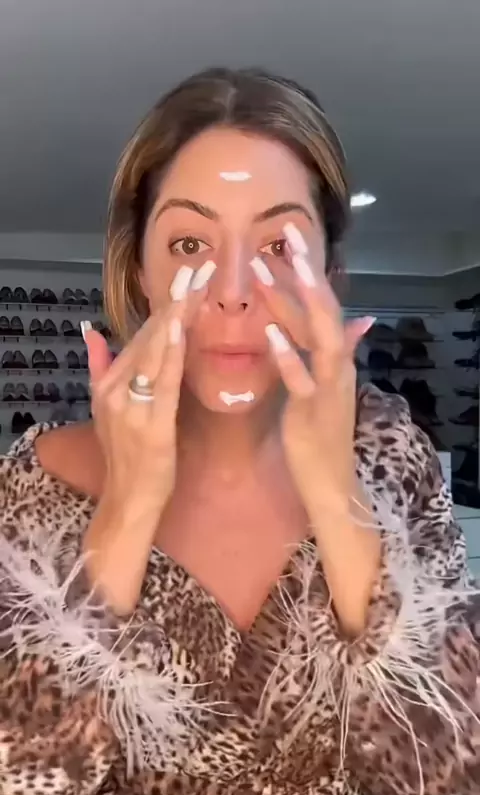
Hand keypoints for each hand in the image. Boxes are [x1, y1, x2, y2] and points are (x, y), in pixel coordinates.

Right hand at [81, 263, 212, 613]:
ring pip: (157, 351)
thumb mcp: (108, 410)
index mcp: (110, 382)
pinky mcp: (151, 426)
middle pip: (150, 335)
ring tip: (197, 284)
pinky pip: (163, 383)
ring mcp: (131, 406)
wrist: (129, 502)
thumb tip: (90, 331)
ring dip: (179, 315)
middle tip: (200, 265)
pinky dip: (172, 353)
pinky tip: (182, 327)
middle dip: (177, 298)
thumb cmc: (129, 459)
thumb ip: (100, 368)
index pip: (142, 334)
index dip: (166, 303)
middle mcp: (116, 388)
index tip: (188, 275)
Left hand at [253, 224, 373, 517]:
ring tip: (270, 268)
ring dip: (295, 301)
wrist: (332, 486)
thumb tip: (352, 324)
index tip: (284, 242)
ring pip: (319, 337)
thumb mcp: (323, 390)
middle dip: (306, 272)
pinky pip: (303, 380)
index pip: (320, 310)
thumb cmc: (319, 439)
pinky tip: (271, 332)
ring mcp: (329, 388)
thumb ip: (325, 355)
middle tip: (287, 234)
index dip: (304, 276)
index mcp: (334, 361)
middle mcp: (338, 367)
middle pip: (325, 311)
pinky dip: (289, 355)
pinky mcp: (315, 413)